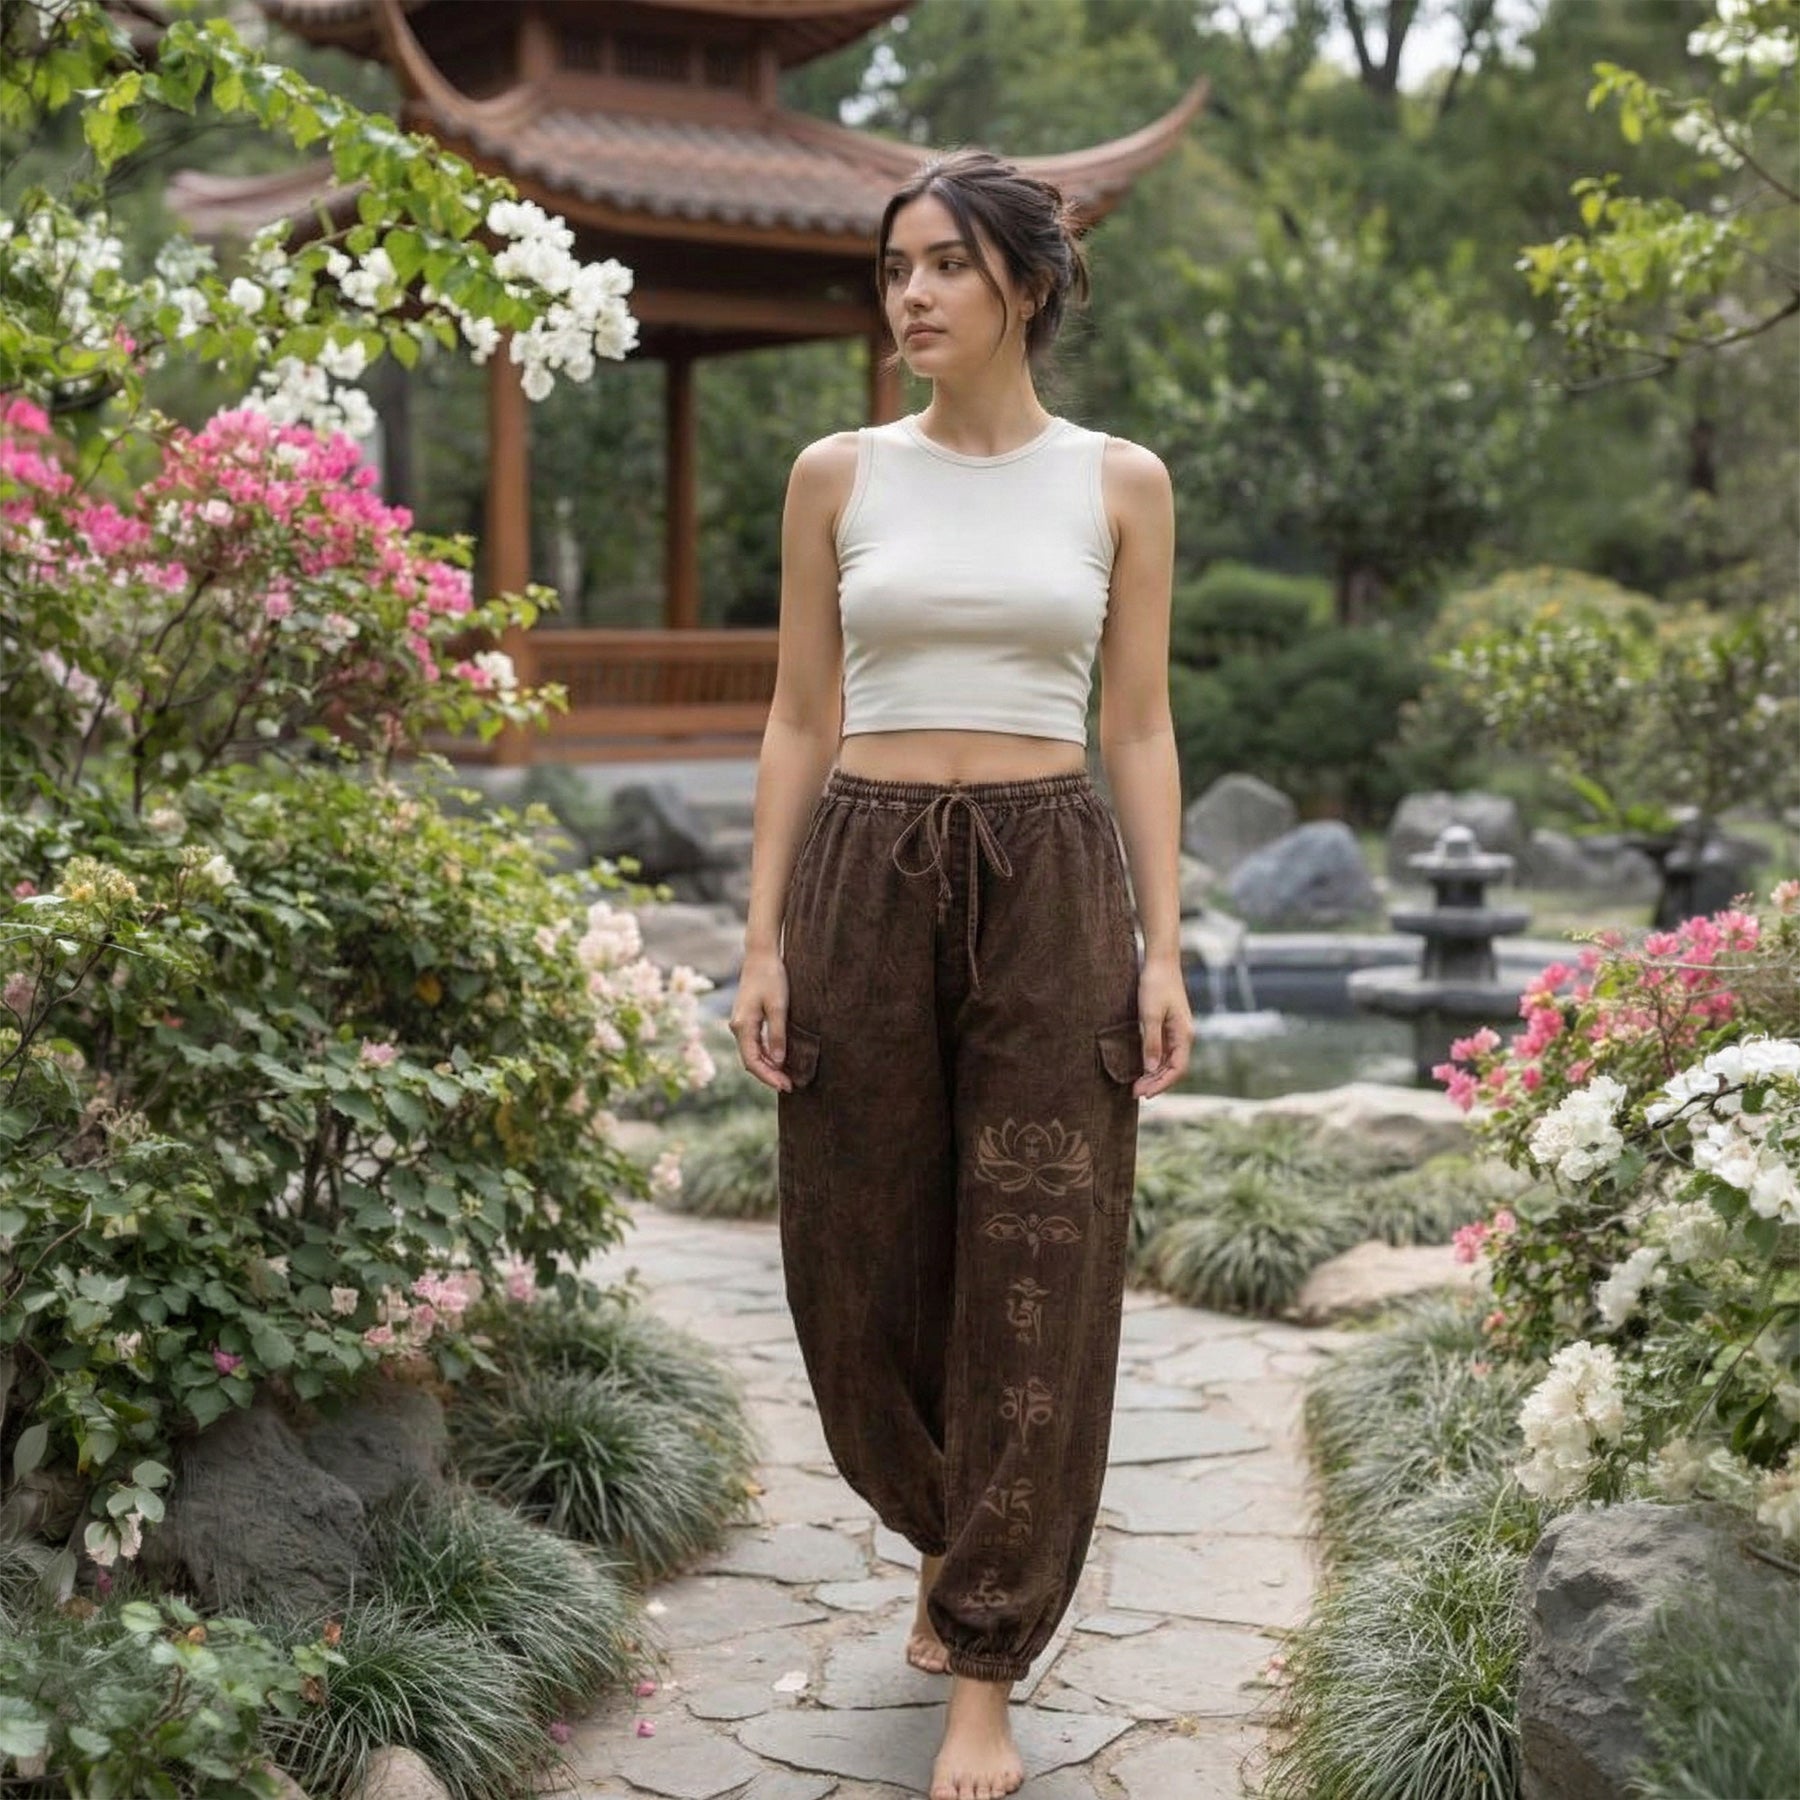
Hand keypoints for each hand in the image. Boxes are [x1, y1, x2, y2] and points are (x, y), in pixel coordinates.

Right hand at [731, 947, 795, 1092]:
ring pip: (752, 1053)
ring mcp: (741, 1023)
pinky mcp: (747, 1019)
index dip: (768, 1077)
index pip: (752, 1061)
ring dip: (768, 1067)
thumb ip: (777, 1035)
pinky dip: (766, 1055)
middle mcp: (738, 1027)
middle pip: (750, 1060)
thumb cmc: (771, 977)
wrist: (761, 956)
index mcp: (743, 1025)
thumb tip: (778, 1062)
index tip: (785, 1086)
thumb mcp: (779, 1007)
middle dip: (769, 1075)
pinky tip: (778, 1061)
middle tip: (790, 1086)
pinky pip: (754, 1044)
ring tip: (786, 1077)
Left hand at [1134, 956, 1192, 1098]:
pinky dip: (1154, 1063)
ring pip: (1169, 1062)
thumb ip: (1151, 1042)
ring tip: (1137, 1086)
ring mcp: (1177, 1032)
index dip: (1162, 1084)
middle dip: (1156, 1083)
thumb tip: (1151, 1068)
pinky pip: (1165, 1052)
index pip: (1178, 1069)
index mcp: (1184, 1034)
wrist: (1160, 962)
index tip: (1144, 1093)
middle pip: (1174, 1068)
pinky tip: (1143, 1069)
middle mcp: (1184, 1036)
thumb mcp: (1149, 1014)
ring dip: (1155, 1075)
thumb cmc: (1155, 985)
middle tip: (1134, 1093)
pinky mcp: (1169, 1027)